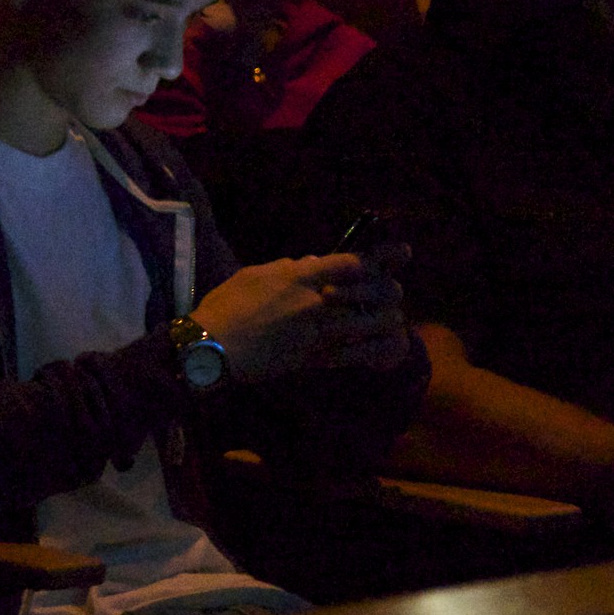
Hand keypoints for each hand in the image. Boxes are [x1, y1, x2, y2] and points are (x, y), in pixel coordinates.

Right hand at [190, 249, 412, 383]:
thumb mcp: (254, 274)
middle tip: (394, 292)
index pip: (352, 263)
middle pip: (372, 293)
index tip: (404, 253)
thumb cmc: (225, 306)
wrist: (210, 348)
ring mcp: (317, 334)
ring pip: (370, 326)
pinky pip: (355, 357)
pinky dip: (376, 354)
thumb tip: (313, 264)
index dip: (383, 257)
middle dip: (390, 291)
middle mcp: (315, 303)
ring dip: (388, 322)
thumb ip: (288, 268)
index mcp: (300, 277)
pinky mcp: (314, 361)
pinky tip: (388, 351)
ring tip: (395, 321)